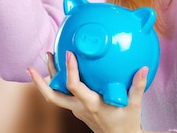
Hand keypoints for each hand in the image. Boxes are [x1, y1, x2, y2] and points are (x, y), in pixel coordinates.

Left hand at [27, 51, 146, 132]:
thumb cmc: (127, 122)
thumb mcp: (135, 105)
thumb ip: (138, 86)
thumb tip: (144, 68)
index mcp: (91, 104)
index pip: (74, 87)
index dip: (69, 70)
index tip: (68, 54)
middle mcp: (79, 107)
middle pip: (52, 96)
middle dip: (40, 82)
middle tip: (33, 65)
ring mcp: (76, 109)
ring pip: (55, 94)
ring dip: (47, 79)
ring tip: (48, 57)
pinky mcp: (77, 109)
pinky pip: (63, 94)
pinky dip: (59, 82)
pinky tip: (61, 69)